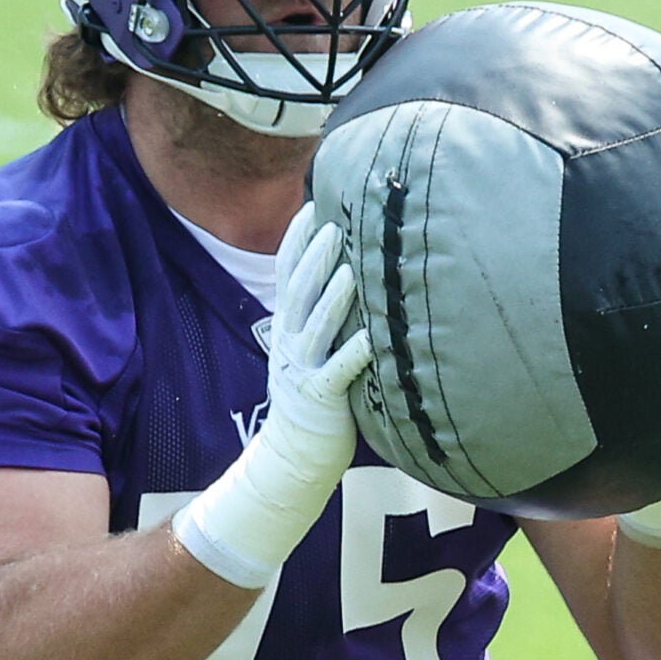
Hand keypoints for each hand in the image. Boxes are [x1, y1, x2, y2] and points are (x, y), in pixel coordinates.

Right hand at [263, 203, 373, 473]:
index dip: (297, 241)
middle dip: (315, 258)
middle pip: (300, 292)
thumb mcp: (309, 348)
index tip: (311, 206)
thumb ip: (320, 313)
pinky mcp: (323, 397)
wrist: (295, 453)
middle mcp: (292, 343)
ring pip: (318, 327)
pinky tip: (373, 334)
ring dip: (334, 297)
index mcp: (287, 327)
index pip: (287, 274)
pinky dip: (356, 351)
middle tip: (334, 225)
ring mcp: (304, 369)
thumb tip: (344, 270)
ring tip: (351, 268)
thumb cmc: (316, 395)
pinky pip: (341, 370)